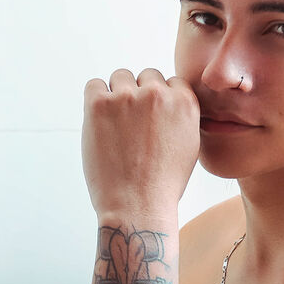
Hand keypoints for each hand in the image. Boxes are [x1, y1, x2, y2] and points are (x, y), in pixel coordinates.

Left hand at [82, 68, 199, 219]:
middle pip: (146, 77)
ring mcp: (127, 97)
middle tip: (133, 127)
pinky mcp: (99, 104)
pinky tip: (99, 122)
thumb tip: (169, 97)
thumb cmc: (163, 184)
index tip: (152, 121)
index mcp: (185, 103)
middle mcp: (158, 94)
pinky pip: (94, 85)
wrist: (137, 206)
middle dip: (140, 96)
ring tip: (116, 127)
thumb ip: (182, 116)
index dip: (160, 101)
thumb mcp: (190, 146)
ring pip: (120, 77)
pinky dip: (95, 99)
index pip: (170, 82)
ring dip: (117, 95)